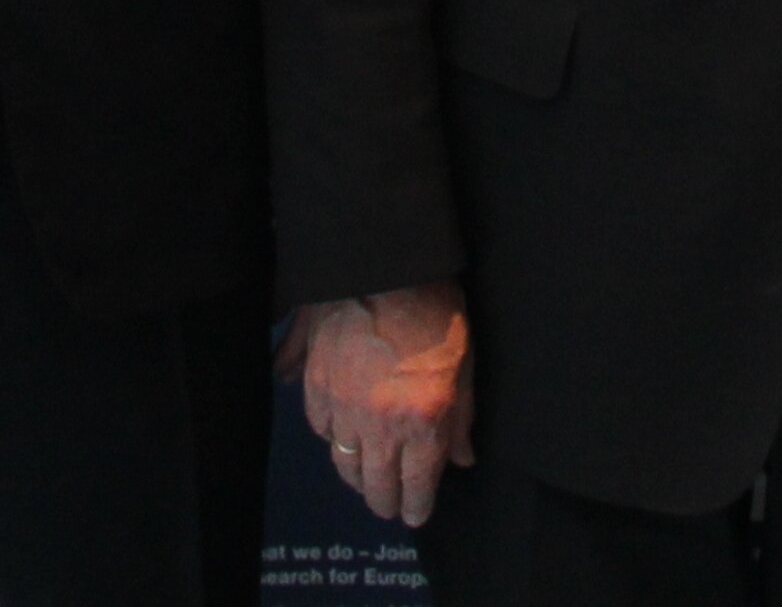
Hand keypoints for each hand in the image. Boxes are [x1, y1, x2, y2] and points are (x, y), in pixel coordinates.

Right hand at [294, 280, 471, 526]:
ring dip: (357, 474)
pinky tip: (342, 433)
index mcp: (422, 421)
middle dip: (385, 502)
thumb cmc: (435, 309)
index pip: (416, 487)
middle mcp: (379, 423)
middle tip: (390, 505)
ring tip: (366, 476)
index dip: (416, 507)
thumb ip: (462, 419)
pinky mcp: (315, 384)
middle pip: (374, 486)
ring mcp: (342, 405)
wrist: (383, 265)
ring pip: (343, 462)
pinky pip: (319, 427)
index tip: (415, 515)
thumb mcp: (466, 365)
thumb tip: (461, 457)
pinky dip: (331, 435)